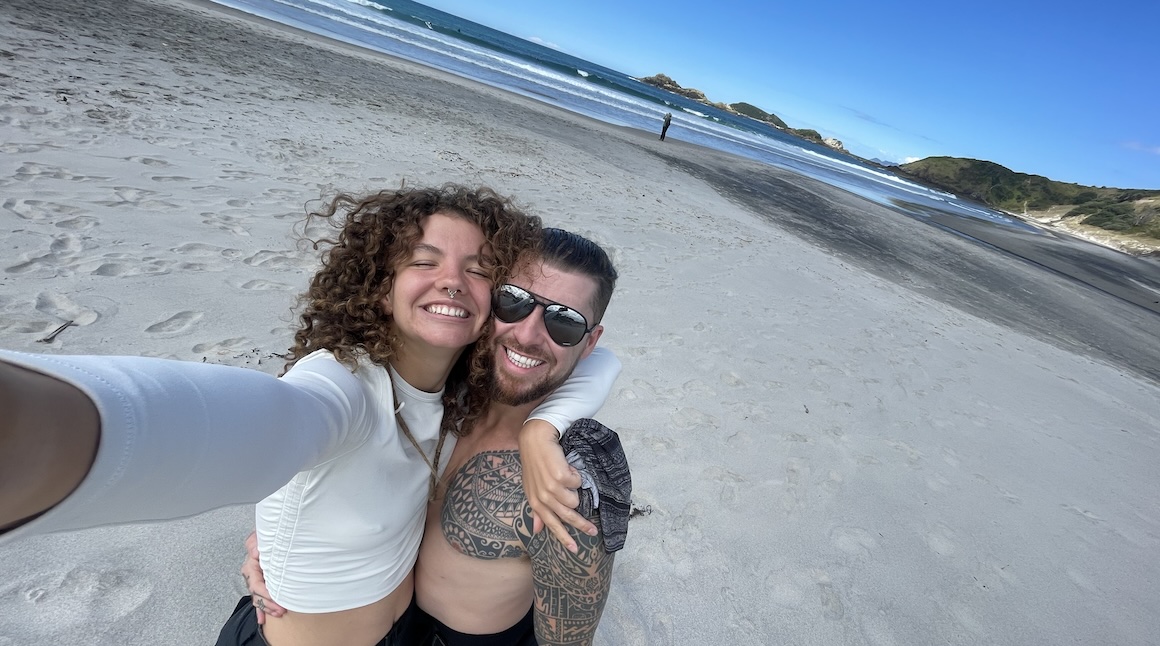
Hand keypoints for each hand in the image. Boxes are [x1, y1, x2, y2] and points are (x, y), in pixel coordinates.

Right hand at [241, 531, 284, 623]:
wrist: (271, 533)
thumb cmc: (266, 535)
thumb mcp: (259, 535)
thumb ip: (254, 542)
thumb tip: (254, 553)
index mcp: (251, 566)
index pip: (256, 584)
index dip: (265, 594)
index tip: (276, 598)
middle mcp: (252, 574)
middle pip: (257, 594)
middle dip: (268, 604)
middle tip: (281, 610)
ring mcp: (257, 579)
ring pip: (259, 598)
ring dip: (268, 608)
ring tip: (279, 613)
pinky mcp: (263, 582)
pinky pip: (260, 598)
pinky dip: (262, 609)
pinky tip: (263, 619)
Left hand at [518, 420, 595, 552]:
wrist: (535, 440)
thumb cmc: (535, 463)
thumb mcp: (532, 488)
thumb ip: (536, 510)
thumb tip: (536, 530)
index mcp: (535, 502)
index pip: (551, 524)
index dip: (564, 538)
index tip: (574, 549)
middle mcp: (543, 497)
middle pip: (568, 516)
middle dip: (582, 524)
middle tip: (593, 530)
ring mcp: (551, 488)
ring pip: (575, 499)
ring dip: (575, 488)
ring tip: (566, 475)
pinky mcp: (560, 477)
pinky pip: (578, 482)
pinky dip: (575, 474)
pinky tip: (566, 465)